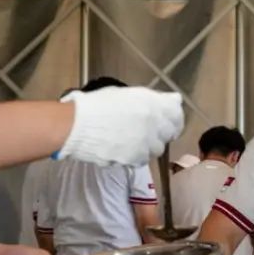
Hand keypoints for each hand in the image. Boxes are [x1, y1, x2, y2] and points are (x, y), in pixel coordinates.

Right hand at [58, 87, 183, 166]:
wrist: (76, 125)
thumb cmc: (97, 105)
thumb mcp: (127, 95)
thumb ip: (152, 100)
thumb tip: (174, 100)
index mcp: (151, 103)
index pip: (176, 113)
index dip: (174, 119)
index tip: (169, 122)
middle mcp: (153, 123)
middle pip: (169, 133)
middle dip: (161, 133)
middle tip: (148, 132)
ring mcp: (145, 142)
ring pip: (157, 149)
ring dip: (149, 146)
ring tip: (132, 141)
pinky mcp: (135, 158)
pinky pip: (142, 159)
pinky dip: (135, 156)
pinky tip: (123, 148)